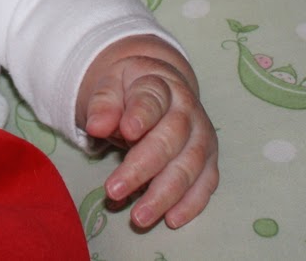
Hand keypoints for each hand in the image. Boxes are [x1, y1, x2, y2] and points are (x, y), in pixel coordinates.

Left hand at [78, 36, 218, 229]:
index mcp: (160, 85)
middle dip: (142, 168)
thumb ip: (102, 104)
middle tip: (113, 190)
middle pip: (170, 139)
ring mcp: (202, 136)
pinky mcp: (209, 159)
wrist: (161, 87)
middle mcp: (187, 110)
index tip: (127, 131)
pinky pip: (206, 183)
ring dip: (165, 194)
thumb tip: (96, 126)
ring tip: (139, 217)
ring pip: (189, 166)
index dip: (141, 114)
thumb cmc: (130, 90)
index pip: (152, 99)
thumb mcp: (110, 86)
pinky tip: (171, 220)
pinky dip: (191, 204)